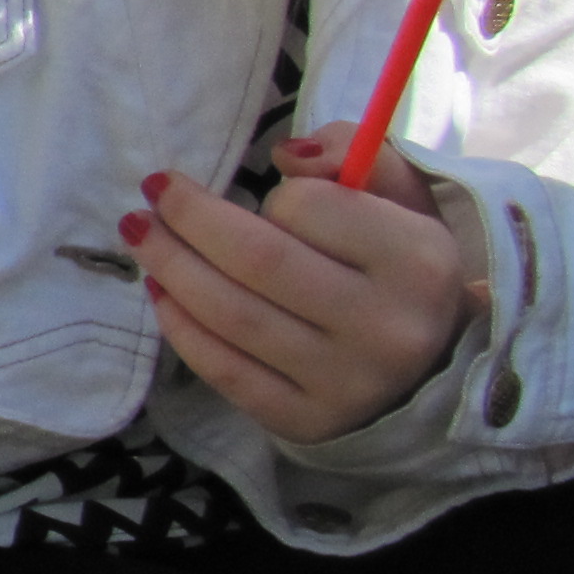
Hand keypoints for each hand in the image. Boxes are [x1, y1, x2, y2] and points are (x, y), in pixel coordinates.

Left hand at [125, 130, 486, 444]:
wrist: (434, 369)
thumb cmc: (402, 267)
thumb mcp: (401, 197)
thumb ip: (351, 151)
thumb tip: (284, 156)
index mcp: (419, 262)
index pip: (312, 208)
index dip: (274, 194)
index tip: (262, 192)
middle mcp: (386, 327)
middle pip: (258, 261)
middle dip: (189, 219)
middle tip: (150, 191)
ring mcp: (345, 383)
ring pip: (232, 317)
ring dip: (170, 267)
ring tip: (140, 233)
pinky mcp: (307, 421)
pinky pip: (225, 371)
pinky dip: (181, 327)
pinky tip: (160, 292)